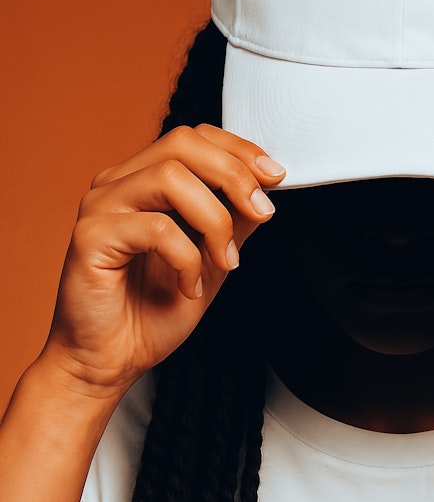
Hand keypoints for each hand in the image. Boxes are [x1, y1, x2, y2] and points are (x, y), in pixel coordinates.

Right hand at [41, 125, 284, 397]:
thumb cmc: (151, 313)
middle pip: (182, 143)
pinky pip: (155, 228)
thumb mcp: (210, 261)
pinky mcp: (90, 237)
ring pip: (170, 178)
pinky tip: (188, 287)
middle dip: (234, 175)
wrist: (109, 363)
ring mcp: (100, 207)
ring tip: (225, 263)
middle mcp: (118, 184)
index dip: (239, 150)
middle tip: (263, 213)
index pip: (194, 137)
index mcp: (143, 181)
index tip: (275, 177)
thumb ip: (232, 222)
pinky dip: (186, 259)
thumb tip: (265, 187)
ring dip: (214, 220)